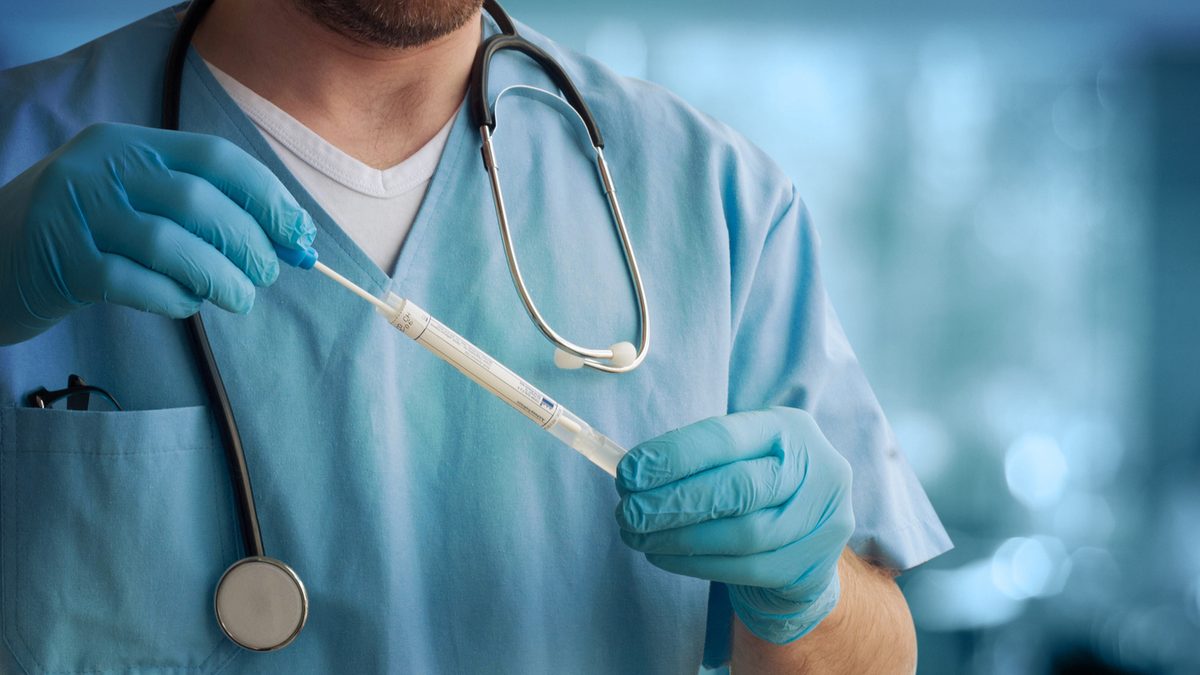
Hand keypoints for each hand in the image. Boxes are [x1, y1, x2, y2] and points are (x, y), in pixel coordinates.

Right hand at [0, 122, 315, 344]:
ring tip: (239, 299)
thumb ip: (202, 212)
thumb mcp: (134, 202)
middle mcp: (100, 166)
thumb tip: (287, 240)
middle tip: (265, 276)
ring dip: (220, 278)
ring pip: (171, 244)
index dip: (268, 197)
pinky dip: (174, 299)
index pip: (216, 158)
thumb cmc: (82, 236)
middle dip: (249, 244)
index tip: (298, 235)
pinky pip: (133, 282)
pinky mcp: (59, 262)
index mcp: (129, 144)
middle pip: (200, 202)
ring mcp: (74, 211)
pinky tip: (186, 306)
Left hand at [616, 407, 854, 643]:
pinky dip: (695, 563)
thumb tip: (633, 471)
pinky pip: (744, 568)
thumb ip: (696, 456)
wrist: (808, 535)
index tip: (629, 472)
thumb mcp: (741, 452)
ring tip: (638, 536)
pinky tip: (662, 556)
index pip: (727, 438)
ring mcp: (822, 520)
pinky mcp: (811, 564)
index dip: (675, 456)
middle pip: (739, 488)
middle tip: (628, 512)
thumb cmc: (758, 482)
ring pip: (743, 534)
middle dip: (674, 501)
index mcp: (789, 428)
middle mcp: (817, 469)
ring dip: (679, 538)